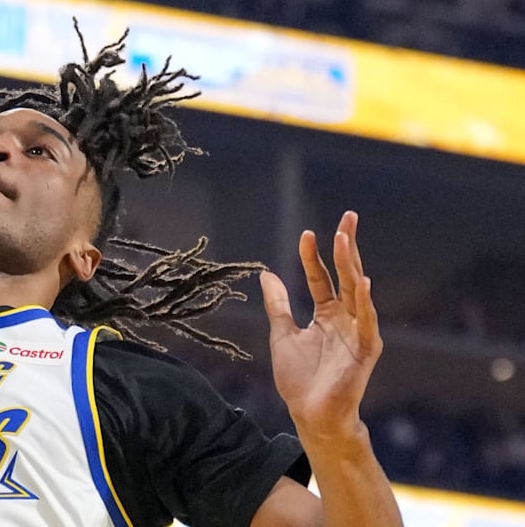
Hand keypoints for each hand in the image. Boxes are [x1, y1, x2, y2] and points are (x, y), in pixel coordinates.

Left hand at [259, 211, 382, 439]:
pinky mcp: (365, 350)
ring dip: (351, 265)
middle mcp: (345, 318)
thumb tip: (267, 274)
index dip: (313, 256)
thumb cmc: (299, 379)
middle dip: (346, 246)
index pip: (320, 277)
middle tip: (348, 217)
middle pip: (346, 275)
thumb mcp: (282, 334)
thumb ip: (278, 305)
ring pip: (356, 292)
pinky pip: (366, 322)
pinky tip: (362, 282)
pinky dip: (364, 302)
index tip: (307, 233)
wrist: (310, 415)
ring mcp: (357, 332)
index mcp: (326, 314)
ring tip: (345, 239)